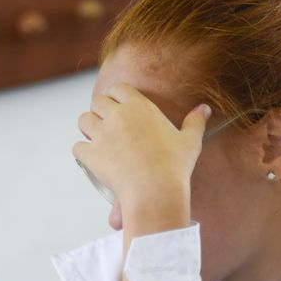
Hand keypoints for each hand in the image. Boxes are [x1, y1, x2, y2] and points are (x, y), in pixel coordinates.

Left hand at [73, 83, 209, 211]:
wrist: (156, 191)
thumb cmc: (175, 167)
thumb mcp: (190, 141)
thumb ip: (195, 122)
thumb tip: (204, 108)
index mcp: (140, 107)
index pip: (118, 88)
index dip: (115, 96)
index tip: (117, 106)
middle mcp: (118, 115)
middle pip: (97, 101)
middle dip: (100, 111)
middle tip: (106, 124)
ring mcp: (102, 134)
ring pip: (83, 120)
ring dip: (88, 128)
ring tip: (97, 139)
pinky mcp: (91, 154)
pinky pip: (77, 147)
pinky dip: (82, 152)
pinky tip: (90, 158)